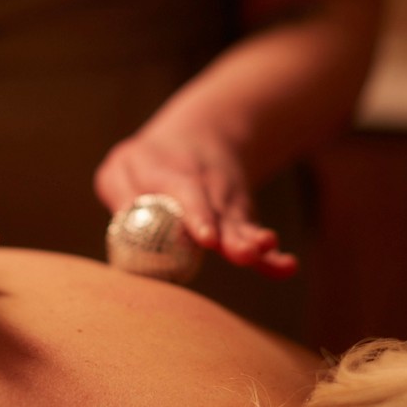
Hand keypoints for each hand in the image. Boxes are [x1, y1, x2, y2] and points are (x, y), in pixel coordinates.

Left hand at [95, 133, 297, 278]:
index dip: (199, 216)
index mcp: (176, 174)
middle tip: (245, 254)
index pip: (189, 194)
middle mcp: (209, 192)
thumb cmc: (149, 163)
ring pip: (242, 230)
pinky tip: (287, 269)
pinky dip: (271, 259)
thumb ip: (119, 191)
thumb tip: (123, 222)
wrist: (202, 137)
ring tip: (273, 259)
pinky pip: (255, 242)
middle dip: (234, 238)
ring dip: (256, 246)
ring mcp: (229, 210)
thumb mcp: (124, 165)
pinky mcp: (241, 226)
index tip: (207, 238)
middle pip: (223, 217)